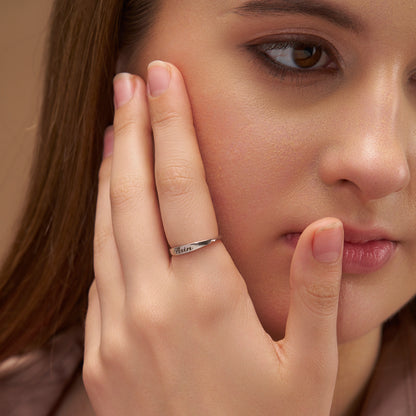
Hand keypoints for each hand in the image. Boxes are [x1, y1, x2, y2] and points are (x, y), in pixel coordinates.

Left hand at [83, 61, 343, 414]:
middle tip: (129, 83)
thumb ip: (312, 295)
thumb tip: (320, 227)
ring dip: (110, 172)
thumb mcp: (307, 370)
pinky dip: (103, 225)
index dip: (173, 128)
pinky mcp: (101, 351)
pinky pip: (99, 270)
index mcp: (204, 301)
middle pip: (131, 195)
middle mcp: (149, 305)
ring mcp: (116, 328)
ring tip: (117, 129)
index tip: (163, 82)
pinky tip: (112, 203)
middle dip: (131, 131)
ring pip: (106, 227)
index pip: (182, 189)